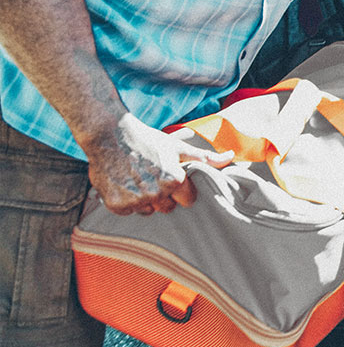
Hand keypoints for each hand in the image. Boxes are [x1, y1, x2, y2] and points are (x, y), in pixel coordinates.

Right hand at [85, 113, 233, 215]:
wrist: (109, 135)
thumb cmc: (148, 140)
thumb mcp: (178, 147)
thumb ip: (206, 157)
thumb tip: (230, 156)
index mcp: (174, 180)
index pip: (188, 200)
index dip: (182, 190)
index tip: (172, 178)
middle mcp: (156, 194)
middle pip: (168, 208)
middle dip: (164, 196)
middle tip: (153, 176)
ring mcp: (135, 201)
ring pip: (148, 210)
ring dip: (145, 200)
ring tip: (138, 178)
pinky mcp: (117, 206)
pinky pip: (129, 211)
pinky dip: (127, 201)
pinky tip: (125, 183)